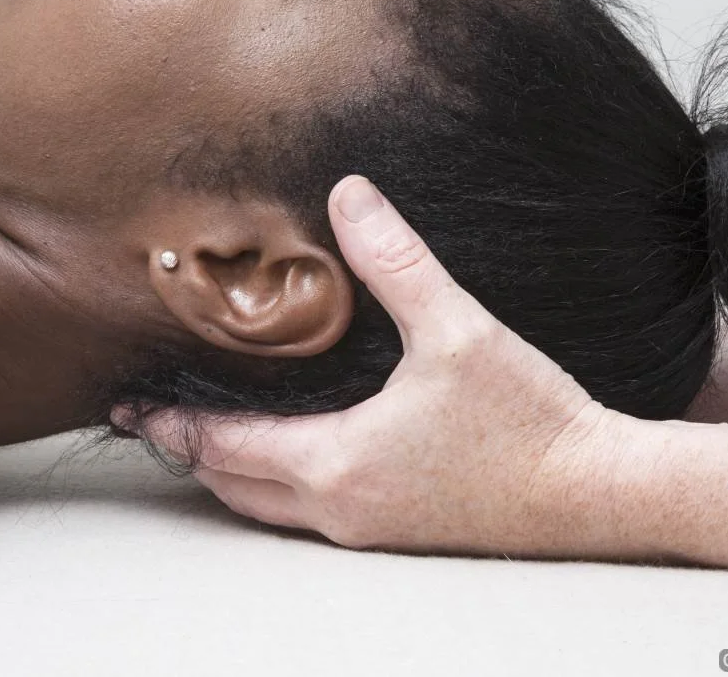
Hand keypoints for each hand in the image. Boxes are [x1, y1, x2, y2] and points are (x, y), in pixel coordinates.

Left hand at [115, 176, 648, 554]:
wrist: (595, 491)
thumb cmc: (528, 419)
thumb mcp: (457, 329)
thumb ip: (396, 261)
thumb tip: (350, 196)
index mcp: (337, 462)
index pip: (224, 444)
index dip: (173, 422)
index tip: (131, 406)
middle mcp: (342, 508)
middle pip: (234, 486)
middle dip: (191, 451)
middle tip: (158, 419)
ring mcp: (371, 529)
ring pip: (270, 507)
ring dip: (234, 472)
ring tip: (211, 434)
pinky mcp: (401, 532)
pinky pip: (311, 513)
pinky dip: (278, 485)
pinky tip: (296, 452)